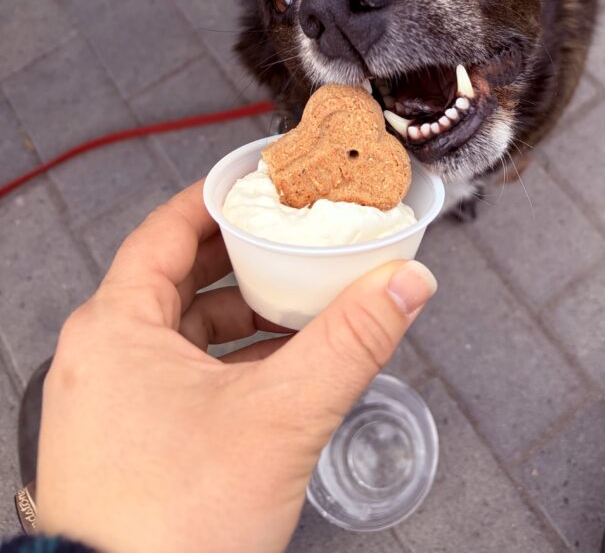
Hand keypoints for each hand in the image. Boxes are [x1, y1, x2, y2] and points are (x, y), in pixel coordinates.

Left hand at [36, 182, 435, 552]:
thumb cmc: (173, 526)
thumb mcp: (282, 416)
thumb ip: (352, 341)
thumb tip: (406, 281)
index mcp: (117, 326)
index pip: (167, 228)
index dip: (220, 199)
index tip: (262, 183)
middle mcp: (102, 355)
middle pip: (177, 276)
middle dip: (243, 259)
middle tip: (294, 238)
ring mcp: (109, 401)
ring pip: (181, 332)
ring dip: (241, 317)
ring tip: (300, 307)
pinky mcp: (125, 442)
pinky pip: (178, 376)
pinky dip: (227, 364)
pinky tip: (278, 372)